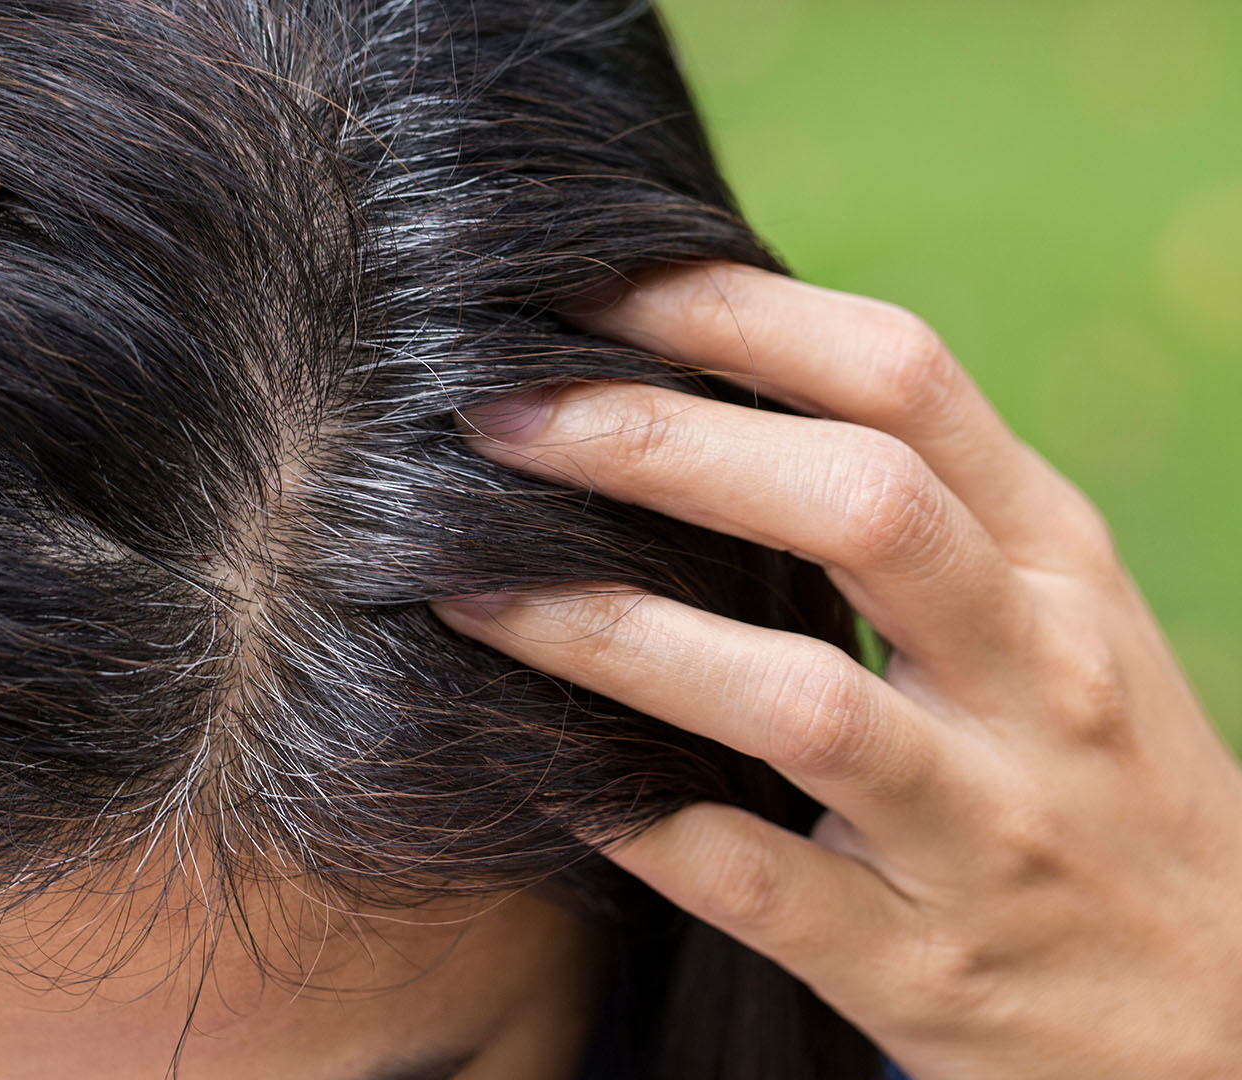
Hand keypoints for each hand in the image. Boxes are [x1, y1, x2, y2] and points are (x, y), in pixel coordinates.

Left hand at [432, 264, 1241, 1077]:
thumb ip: (916, 505)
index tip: (583, 280)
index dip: (731, 313)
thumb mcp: (1050, 617)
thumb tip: (697, 375)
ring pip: (796, 700)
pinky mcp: (922, 968)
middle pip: (854, 505)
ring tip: (461, 583)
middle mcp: (1038, 675)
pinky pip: (750, 880)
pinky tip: (532, 763)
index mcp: (1057, 562)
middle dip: (655, 441)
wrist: (1222, 1022)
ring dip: (610, 631)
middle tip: (488, 411)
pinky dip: (631, 817)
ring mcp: (987, 828)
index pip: (902, 382)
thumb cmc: (1090, 776)